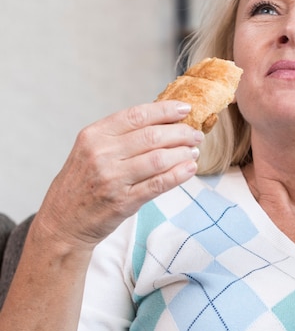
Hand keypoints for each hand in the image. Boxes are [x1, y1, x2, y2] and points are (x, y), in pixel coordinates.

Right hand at [36, 101, 202, 248]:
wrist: (63, 221)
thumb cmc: (83, 182)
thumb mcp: (91, 150)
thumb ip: (120, 136)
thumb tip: (164, 121)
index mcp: (94, 135)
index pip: (137, 115)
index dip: (166, 110)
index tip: (185, 109)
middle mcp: (102, 154)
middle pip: (153, 136)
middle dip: (181, 133)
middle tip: (195, 134)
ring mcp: (112, 179)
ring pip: (159, 158)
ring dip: (183, 153)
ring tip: (193, 151)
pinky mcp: (123, 202)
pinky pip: (159, 184)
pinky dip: (179, 174)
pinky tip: (190, 168)